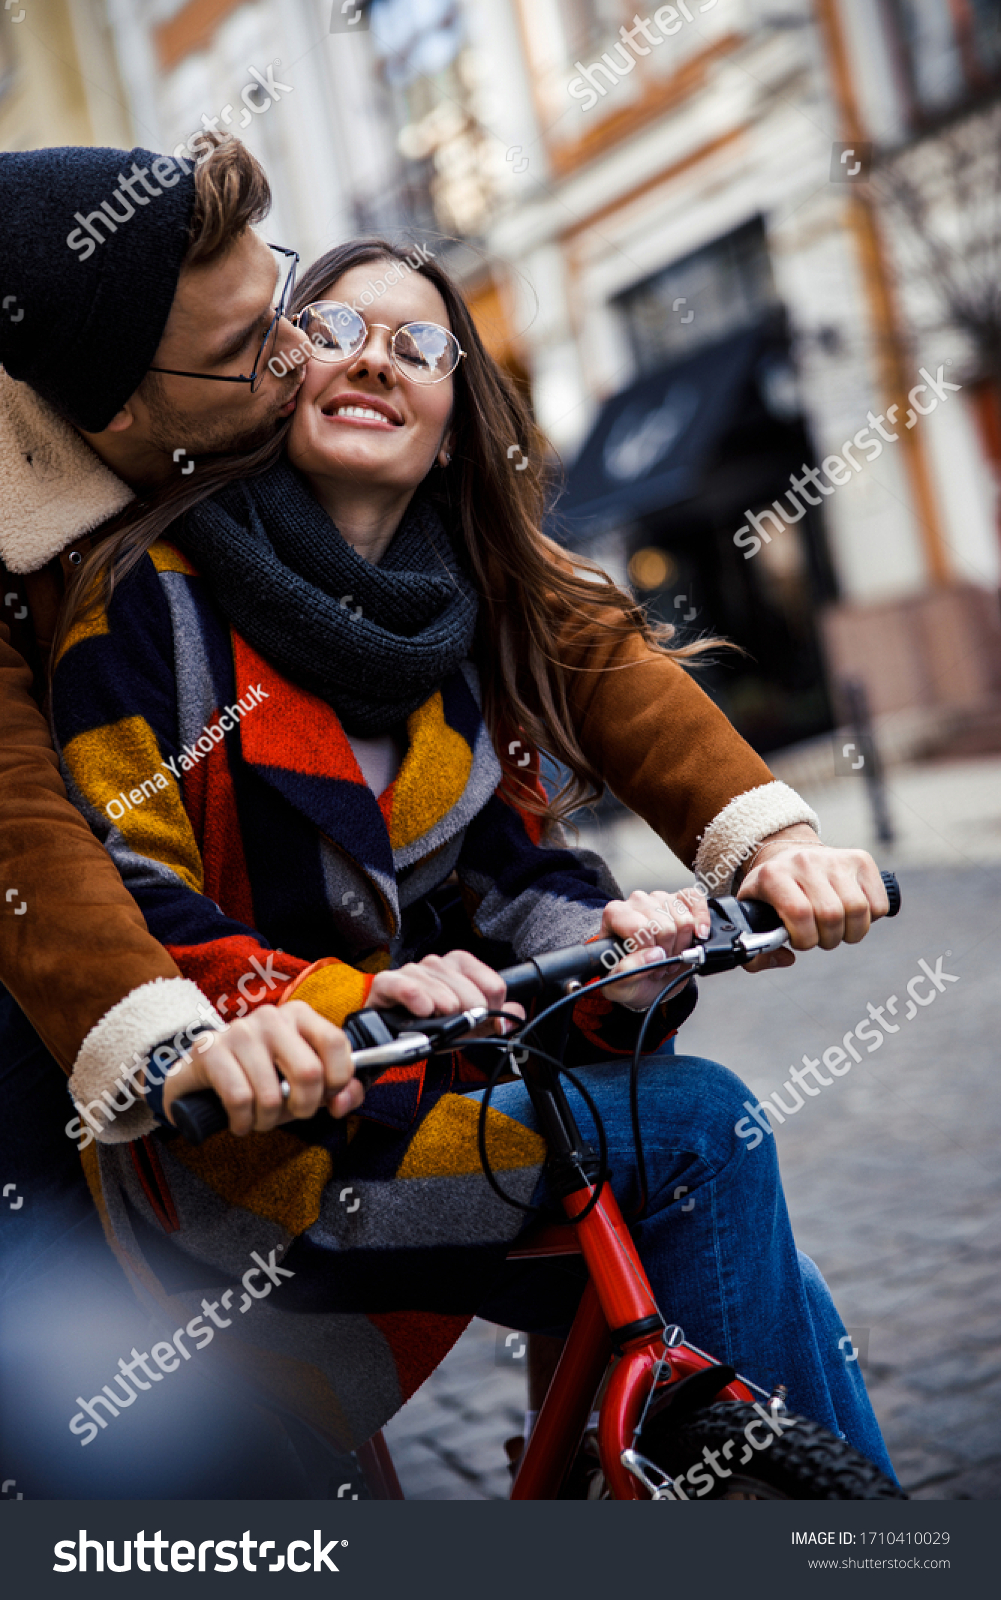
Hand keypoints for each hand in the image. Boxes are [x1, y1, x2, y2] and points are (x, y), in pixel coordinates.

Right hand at [160, 1001, 362, 1134]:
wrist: (200, 1077)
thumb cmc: (262, 1077)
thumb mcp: (305, 1081)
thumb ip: (339, 1089)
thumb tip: (344, 1100)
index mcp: (299, 1015)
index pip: (336, 1043)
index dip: (337, 1082)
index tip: (325, 1098)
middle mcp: (271, 1016)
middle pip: (309, 1073)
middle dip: (303, 1108)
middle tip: (290, 1113)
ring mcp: (239, 1031)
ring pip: (272, 1095)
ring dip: (268, 1121)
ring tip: (260, 1117)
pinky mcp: (209, 1051)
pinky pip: (239, 1100)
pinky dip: (243, 1122)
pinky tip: (240, 1120)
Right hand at [368, 950, 523, 1033]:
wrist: (393, 1039)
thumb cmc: (431, 1025)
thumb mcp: (470, 1025)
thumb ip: (498, 1019)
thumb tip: (514, 1016)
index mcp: (460, 966)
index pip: (493, 983)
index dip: (491, 1006)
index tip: (482, 1018)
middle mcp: (437, 963)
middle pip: (469, 991)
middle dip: (467, 1013)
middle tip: (457, 1023)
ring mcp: (412, 970)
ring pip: (441, 990)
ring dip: (443, 1010)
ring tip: (435, 1019)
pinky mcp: (387, 982)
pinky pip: (407, 986)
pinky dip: (417, 999)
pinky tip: (423, 1011)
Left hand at [599, 888, 706, 1009]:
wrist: (644, 981)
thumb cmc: (628, 979)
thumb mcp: (618, 986)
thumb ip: (627, 972)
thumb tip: (653, 955)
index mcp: (615, 915)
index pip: (641, 928)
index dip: (650, 952)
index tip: (650, 966)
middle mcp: (637, 902)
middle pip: (665, 926)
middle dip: (667, 953)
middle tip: (660, 966)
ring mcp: (659, 898)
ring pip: (684, 919)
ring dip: (683, 945)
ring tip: (670, 956)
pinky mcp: (679, 900)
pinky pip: (695, 899)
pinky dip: (701, 919)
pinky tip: (698, 935)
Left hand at [736, 825, 888, 970]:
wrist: (789, 855)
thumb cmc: (771, 894)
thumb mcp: (751, 916)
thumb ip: (757, 948)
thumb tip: (786, 958)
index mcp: (773, 875)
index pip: (799, 913)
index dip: (805, 938)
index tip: (800, 941)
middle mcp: (804, 861)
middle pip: (831, 914)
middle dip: (828, 939)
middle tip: (820, 937)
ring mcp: (835, 858)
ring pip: (858, 910)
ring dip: (851, 932)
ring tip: (837, 928)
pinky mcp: (860, 859)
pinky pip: (878, 904)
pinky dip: (869, 919)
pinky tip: (850, 915)